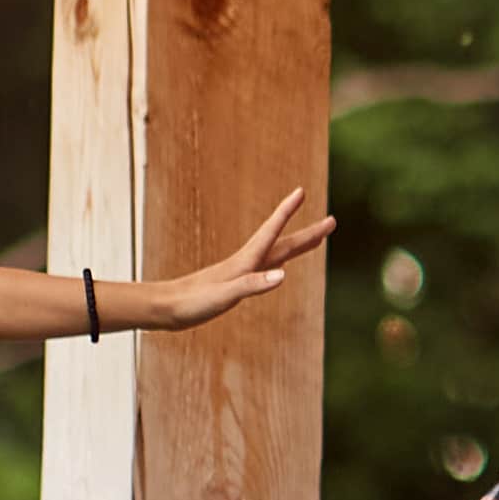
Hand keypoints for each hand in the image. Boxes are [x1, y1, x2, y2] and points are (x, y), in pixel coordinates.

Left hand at [140, 187, 332, 332]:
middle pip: (284, 243)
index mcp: (246, 261)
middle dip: (308, 233)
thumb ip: (253, 284)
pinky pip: (266, 268)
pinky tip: (280, 268)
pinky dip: (280, 262)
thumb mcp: (225, 296)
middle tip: (333, 221)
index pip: (271, 231)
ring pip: (277, 254)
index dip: (287, 211)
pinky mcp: (235, 283)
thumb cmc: (193, 303)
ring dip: (298, 245)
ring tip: (317, 239)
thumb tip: (283, 275)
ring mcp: (241, 272)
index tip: (302, 190)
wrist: (165, 308)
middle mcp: (247, 262)